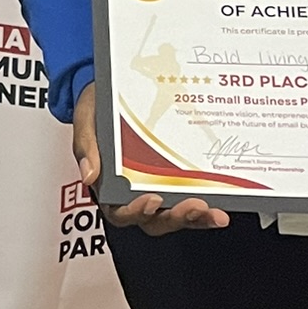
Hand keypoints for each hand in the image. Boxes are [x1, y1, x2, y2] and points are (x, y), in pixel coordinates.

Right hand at [72, 85, 229, 234]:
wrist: (116, 87)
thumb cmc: (99, 106)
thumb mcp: (87, 118)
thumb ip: (86, 146)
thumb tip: (89, 176)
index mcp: (107, 184)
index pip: (118, 211)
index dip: (135, 212)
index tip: (150, 199)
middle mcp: (134, 192)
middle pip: (154, 220)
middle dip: (175, 217)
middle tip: (194, 205)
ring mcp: (158, 187)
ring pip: (175, 215)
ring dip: (196, 219)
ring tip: (215, 213)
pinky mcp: (176, 179)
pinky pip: (190, 199)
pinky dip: (205, 208)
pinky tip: (221, 206)